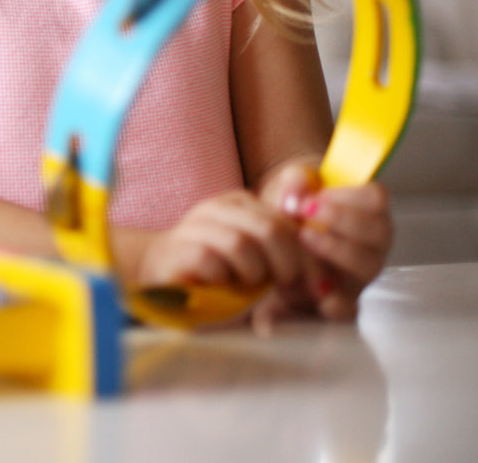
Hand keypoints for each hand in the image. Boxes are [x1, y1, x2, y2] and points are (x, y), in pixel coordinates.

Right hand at [133, 189, 304, 293]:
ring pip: (240, 244)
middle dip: (286, 265)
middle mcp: (218, 208)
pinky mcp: (177, 249)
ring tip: (247, 285)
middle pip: (269, 229)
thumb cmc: (218, 270)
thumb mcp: (258, 257)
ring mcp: (195, 225)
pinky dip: (223, 280)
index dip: (310, 257)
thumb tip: (330, 281)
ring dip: (252, 274)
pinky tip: (221, 285)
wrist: (161, 273)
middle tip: (285, 287)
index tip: (320, 286)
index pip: (288, 223)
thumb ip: (286, 255)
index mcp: (242, 203)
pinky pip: (211, 261)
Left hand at [282, 181, 392, 320]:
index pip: (377, 197)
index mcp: (366, 209)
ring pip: (367, 265)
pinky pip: (351, 306)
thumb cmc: (294, 211)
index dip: (348, 195)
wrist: (276, 243)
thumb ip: (296, 180)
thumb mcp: (291, 188)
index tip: (315, 197)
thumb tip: (299, 188)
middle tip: (307, 213)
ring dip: (336, 250)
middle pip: (379, 231)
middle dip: (342, 220)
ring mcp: (362, 270)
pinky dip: (338, 303)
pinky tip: (320, 294)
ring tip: (303, 237)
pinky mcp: (345, 298)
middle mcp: (372, 241)